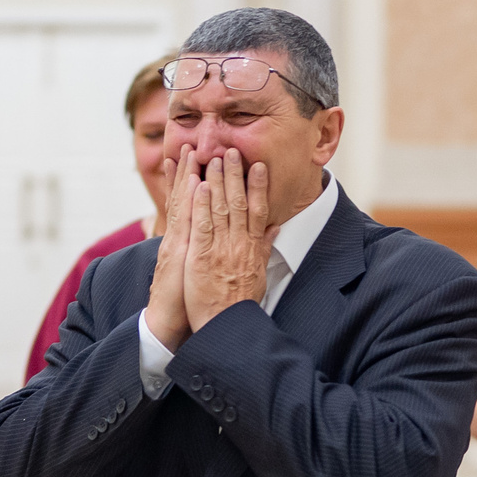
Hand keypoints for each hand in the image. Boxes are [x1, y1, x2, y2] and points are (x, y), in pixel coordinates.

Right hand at [145, 148, 195, 350]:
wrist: (165, 325)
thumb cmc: (182, 303)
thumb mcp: (193, 274)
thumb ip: (203, 254)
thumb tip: (215, 242)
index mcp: (182, 242)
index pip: (187, 206)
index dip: (188, 182)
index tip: (192, 159)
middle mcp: (176, 239)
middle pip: (181, 199)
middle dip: (185, 171)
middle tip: (188, 144)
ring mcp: (175, 245)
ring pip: (181, 205)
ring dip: (185, 177)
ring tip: (188, 153)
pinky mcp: (177, 256)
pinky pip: (185, 226)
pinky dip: (189, 204)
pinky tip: (194, 185)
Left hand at [182, 153, 272, 333]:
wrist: (224, 325)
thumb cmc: (240, 302)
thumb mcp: (259, 273)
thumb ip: (265, 247)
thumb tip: (275, 227)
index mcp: (253, 248)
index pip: (258, 210)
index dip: (259, 186)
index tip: (257, 166)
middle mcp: (239, 245)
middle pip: (240, 203)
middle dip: (235, 175)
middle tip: (232, 151)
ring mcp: (220, 249)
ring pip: (221, 209)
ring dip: (217, 181)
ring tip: (215, 158)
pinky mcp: (201, 256)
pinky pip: (202, 225)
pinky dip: (202, 204)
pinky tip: (200, 186)